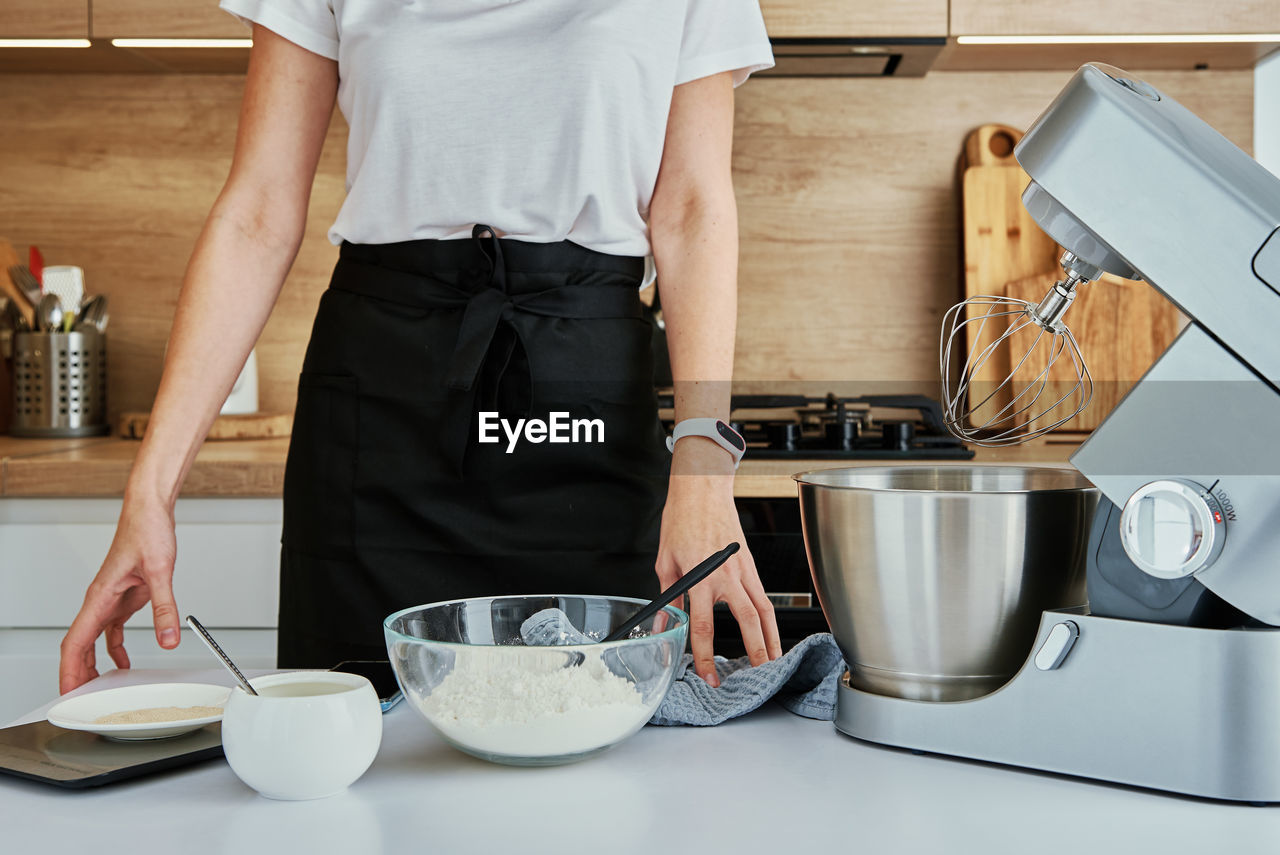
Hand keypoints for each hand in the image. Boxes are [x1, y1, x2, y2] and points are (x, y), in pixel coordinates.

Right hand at [59, 498, 180, 692]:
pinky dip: (115, 648)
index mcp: (99, 597)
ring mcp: (111, 599)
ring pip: (94, 639)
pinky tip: (124, 662)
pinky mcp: (125, 596)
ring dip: (94, 664)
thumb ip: (165, 607)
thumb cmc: (147, 531)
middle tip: (80, 700)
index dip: (69, 670)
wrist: (150, 512)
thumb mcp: (160, 571)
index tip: (68, 691)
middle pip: (80, 645)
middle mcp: (100, 600)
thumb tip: (168, 638)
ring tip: (98, 688)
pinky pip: (113, 629)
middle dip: (77, 673)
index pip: (76, 642)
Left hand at [656, 439, 780, 686]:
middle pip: (746, 622)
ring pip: (764, 610)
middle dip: (752, 652)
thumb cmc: (681, 518)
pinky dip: (770, 618)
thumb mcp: (665, 560)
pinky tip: (770, 631)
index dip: (705, 654)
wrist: (702, 488)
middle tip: (753, 676)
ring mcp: (743, 569)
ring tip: (773, 661)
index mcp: (701, 575)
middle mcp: (726, 575)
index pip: (703, 625)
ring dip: (771, 638)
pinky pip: (764, 596)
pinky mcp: (750, 564)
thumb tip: (664, 623)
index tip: (708, 674)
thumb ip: (668, 596)